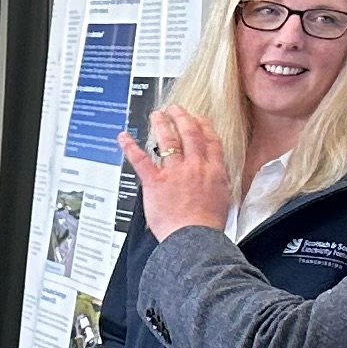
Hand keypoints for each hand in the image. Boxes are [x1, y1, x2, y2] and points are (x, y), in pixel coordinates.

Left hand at [120, 104, 233, 238]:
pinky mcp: (155, 182)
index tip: (198, 119)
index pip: (210, 140)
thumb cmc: (207, 225)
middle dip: (182, 117)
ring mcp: (174, 173)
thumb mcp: (223, 199)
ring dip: (161, 124)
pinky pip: (140, 160)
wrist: (195, 238)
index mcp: (213, 171)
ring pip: (168, 140)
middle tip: (176, 109)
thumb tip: (216, 180)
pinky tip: (124, 137)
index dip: (204, 126)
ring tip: (157, 115)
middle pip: (189, 134)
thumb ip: (218, 184)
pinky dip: (130, 146)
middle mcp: (195, 167)